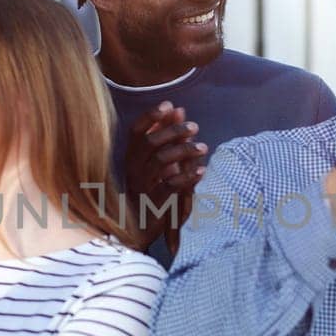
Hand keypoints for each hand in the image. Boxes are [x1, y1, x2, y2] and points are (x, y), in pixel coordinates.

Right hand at [123, 102, 206, 250]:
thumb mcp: (155, 162)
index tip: (170, 105)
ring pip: (161, 161)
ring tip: (204, 148)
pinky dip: (187, 177)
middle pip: (150, 142)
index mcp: (131, 157)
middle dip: (174, 131)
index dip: (151, 115)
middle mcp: (133, 169)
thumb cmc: (150, 189)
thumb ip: (165, 136)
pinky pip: (170, 186)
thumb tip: (178, 109)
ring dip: (184, 151)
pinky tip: (202, 171)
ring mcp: (142, 186)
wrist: (138, 229)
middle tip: (195, 127)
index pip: (135, 130)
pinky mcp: (154, 203)